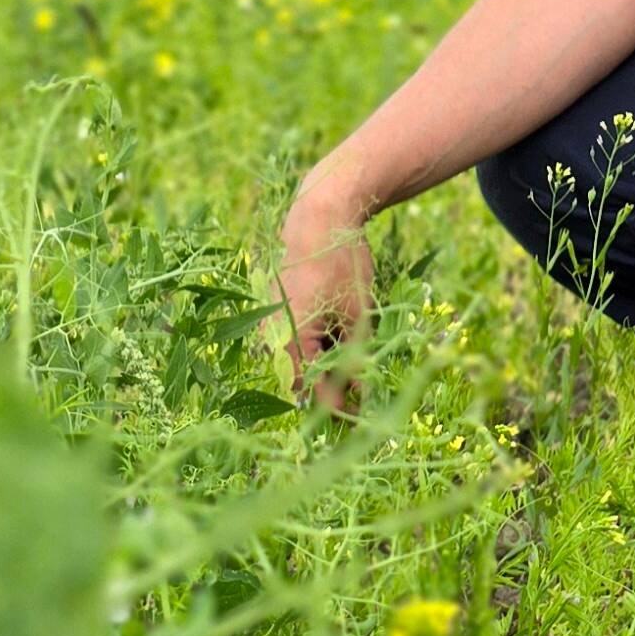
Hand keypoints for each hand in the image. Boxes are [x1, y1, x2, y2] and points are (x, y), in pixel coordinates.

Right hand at [278, 186, 374, 414]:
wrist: (320, 217)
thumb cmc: (340, 266)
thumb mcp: (358, 317)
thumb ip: (356, 360)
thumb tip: (359, 395)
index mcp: (290, 342)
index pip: (313, 391)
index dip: (337, 408)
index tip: (359, 418)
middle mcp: (273, 335)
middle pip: (302, 378)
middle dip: (331, 388)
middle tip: (360, 394)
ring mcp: (274, 321)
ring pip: (300, 358)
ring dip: (326, 365)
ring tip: (356, 362)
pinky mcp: (279, 309)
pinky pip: (296, 337)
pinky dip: (319, 344)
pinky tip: (341, 336)